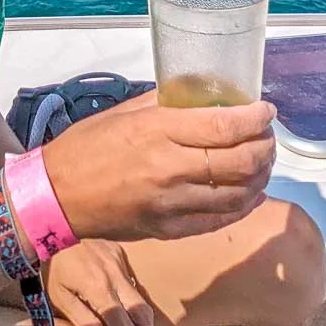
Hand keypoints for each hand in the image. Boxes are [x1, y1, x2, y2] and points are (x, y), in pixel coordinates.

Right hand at [43, 100, 276, 242]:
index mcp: (157, 132)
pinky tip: (248, 193)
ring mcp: (171, 204)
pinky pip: (219, 220)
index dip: (253, 119)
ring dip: (260, 177)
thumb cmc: (86, 146)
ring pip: (237, 195)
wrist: (58, 194)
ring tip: (263, 162)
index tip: (266, 110)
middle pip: (239, 161)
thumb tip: (199, 95)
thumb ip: (165, 104)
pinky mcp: (170, 230)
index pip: (223, 126)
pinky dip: (242, 206)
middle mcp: (169, 168)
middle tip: (267, 136)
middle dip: (264, 147)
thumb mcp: (124, 112)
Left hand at [47, 240, 153, 325]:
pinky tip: (130, 315)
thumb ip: (85, 323)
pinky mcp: (119, 253)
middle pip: (141, 313)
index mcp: (97, 287)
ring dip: (144, 324)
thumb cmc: (52, 267)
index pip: (123, 325)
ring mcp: (119, 261)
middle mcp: (113, 273)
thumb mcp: (60, 298)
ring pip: (141, 298)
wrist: (50, 227)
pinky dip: (135, 301)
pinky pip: (133, 281)